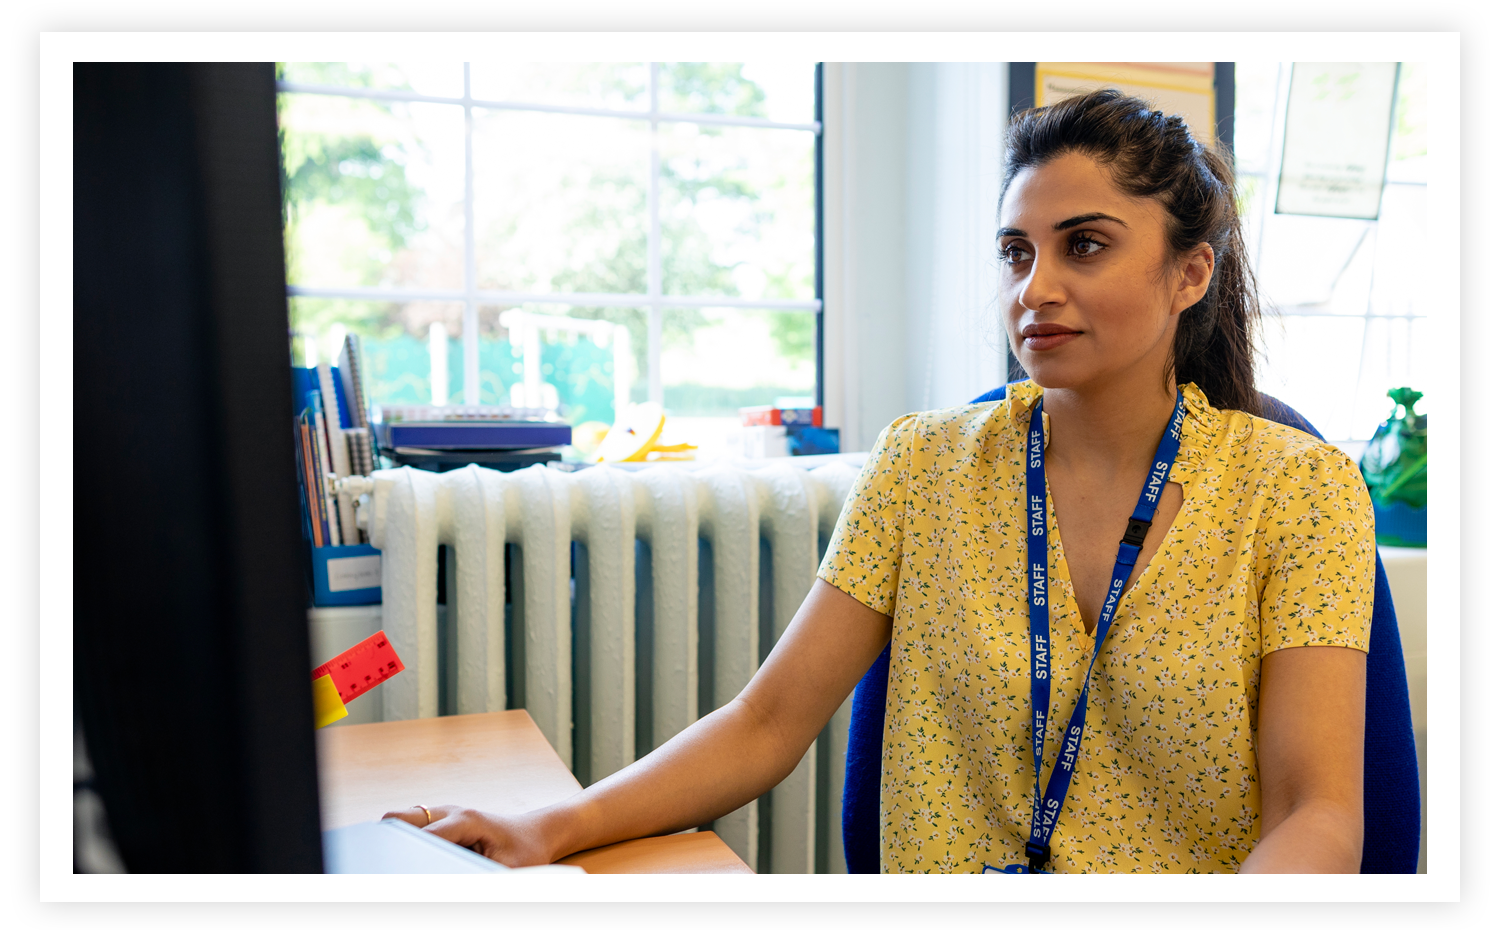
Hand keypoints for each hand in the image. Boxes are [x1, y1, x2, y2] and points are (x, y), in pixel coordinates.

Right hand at [380, 805, 554, 867]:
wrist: (535, 834)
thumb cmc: (525, 850)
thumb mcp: (507, 868)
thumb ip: (479, 873)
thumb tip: (453, 875)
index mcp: (464, 820)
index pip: (421, 836)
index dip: (406, 857)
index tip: (395, 872)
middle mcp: (448, 812)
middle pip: (397, 820)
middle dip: (389, 842)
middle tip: (391, 866)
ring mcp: (442, 815)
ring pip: (400, 822)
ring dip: (397, 841)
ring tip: (403, 864)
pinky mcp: (440, 823)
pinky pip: (411, 830)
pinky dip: (407, 843)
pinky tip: (416, 860)